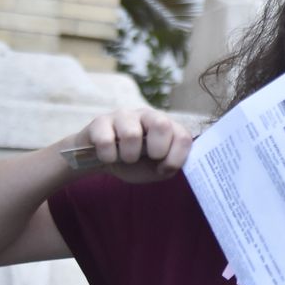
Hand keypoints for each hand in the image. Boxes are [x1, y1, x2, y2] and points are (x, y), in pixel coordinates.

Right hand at [75, 108, 191, 183]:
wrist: (104, 160)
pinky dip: (108, 156)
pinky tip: (108, 156)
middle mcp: (147, 115)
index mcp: (165, 126)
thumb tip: (169, 164)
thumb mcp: (156, 168)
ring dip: (128, 156)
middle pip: (162, 124)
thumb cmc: (135, 163)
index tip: (164, 168)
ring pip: (131, 134)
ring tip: (124, 158)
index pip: (183, 136)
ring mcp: (123, 115)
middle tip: (145, 158)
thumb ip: (170, 165)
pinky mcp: (100, 121)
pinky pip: (105, 140)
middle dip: (156, 150)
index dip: (176, 157)